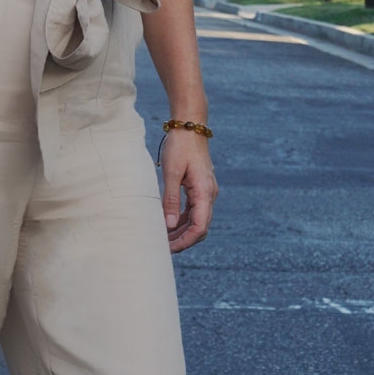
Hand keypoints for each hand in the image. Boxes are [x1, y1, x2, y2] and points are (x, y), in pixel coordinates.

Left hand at [160, 125, 217, 254]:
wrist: (189, 126)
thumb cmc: (179, 146)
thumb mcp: (171, 172)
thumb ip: (170, 199)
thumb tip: (169, 225)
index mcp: (204, 192)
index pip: (199, 227)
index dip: (185, 241)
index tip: (169, 248)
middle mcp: (209, 194)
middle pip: (200, 227)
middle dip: (183, 240)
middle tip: (163, 248)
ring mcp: (206, 191)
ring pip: (197, 220)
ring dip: (182, 231)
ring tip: (164, 239)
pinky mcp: (200, 187)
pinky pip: (193, 210)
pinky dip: (182, 219)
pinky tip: (169, 223)